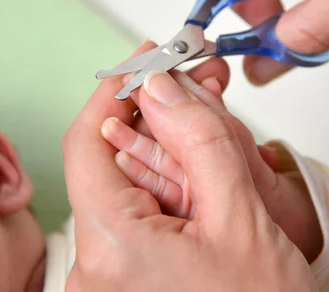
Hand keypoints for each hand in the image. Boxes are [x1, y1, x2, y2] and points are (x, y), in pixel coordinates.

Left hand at [102, 68, 322, 261]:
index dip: (116, 90)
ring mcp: (110, 274)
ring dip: (162, 144)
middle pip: (105, 161)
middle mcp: (95, 265)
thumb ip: (201, 143)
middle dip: (150, 112)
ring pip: (124, 184)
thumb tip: (161, 88)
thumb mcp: (242, 219)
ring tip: (207, 115)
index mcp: (113, 247)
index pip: (86, 144)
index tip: (148, 58)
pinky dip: (164, 179)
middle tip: (190, 79)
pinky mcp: (129, 277)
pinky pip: (136, 212)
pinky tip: (197, 161)